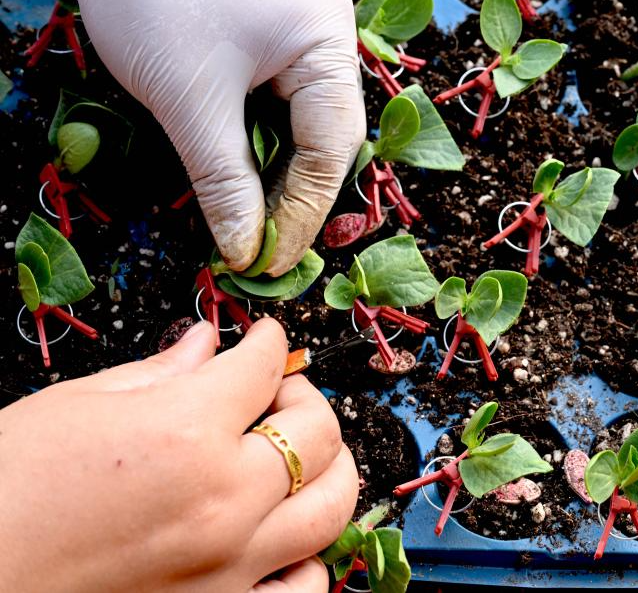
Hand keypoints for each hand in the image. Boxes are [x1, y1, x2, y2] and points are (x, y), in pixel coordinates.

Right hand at [0, 319, 358, 592]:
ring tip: (299, 455)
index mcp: (186, 432)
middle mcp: (223, 500)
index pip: (263, 367)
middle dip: (305, 397)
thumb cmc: (5, 491)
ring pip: (333, 506)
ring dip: (329, 467)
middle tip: (277, 392)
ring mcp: (230, 564)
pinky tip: (283, 535)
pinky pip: (304, 587)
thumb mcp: (75, 407)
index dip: (269, 342)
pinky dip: (309, 556)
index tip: (266, 341)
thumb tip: (207, 344)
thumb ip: (160, 373)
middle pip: (318, 432)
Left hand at [40, 0, 365, 273]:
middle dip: (294, 197)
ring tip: (253, 225)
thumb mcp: (188, 100)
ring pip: (303, 125)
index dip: (303, 212)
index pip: (331, 145)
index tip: (270, 262)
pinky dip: (261, 144)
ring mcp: (304, 35)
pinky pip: (281, 105)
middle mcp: (329, 37)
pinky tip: (243, 176)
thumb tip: (245, 252)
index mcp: (326, 40)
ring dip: (277, 175)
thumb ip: (224, 181)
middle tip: (263, 252)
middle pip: (327, 138)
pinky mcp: (274, 37)